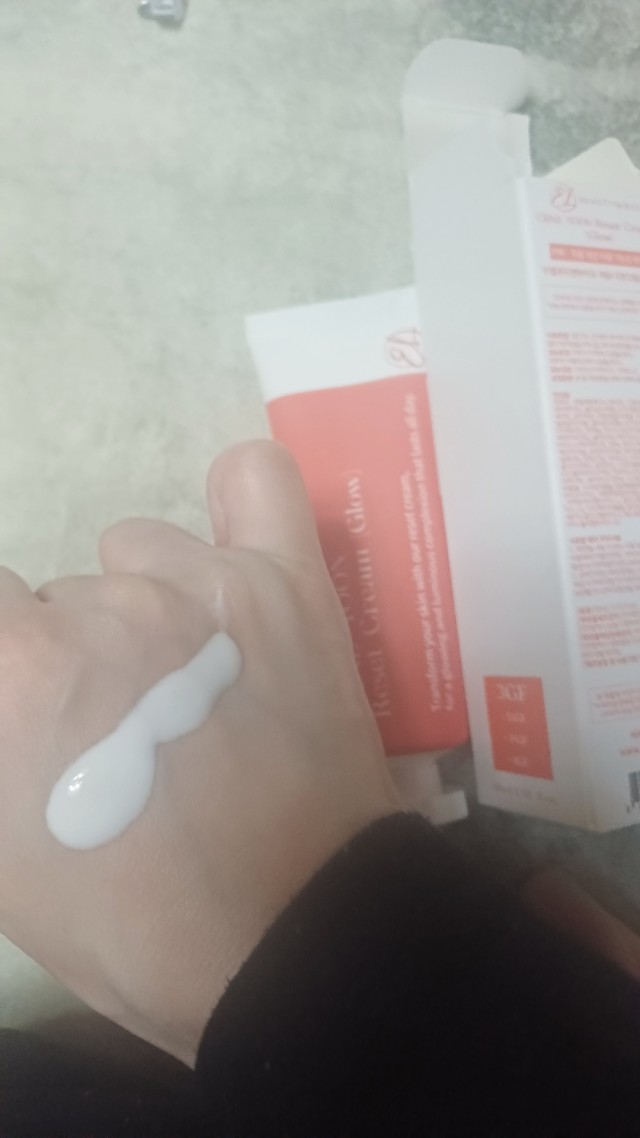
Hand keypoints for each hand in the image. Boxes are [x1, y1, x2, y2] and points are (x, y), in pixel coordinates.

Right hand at [0, 441, 398, 1065]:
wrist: (285, 940)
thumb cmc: (125, 919)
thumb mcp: (3, 842)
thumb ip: (3, 722)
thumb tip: (19, 673)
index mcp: (24, 670)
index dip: (16, 664)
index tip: (40, 699)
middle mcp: (104, 608)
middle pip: (62, 598)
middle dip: (77, 658)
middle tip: (122, 729)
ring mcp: (204, 585)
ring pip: (135, 553)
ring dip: (145, 605)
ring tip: (191, 677)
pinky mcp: (288, 583)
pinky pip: (255, 481)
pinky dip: (235, 502)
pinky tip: (231, 548)